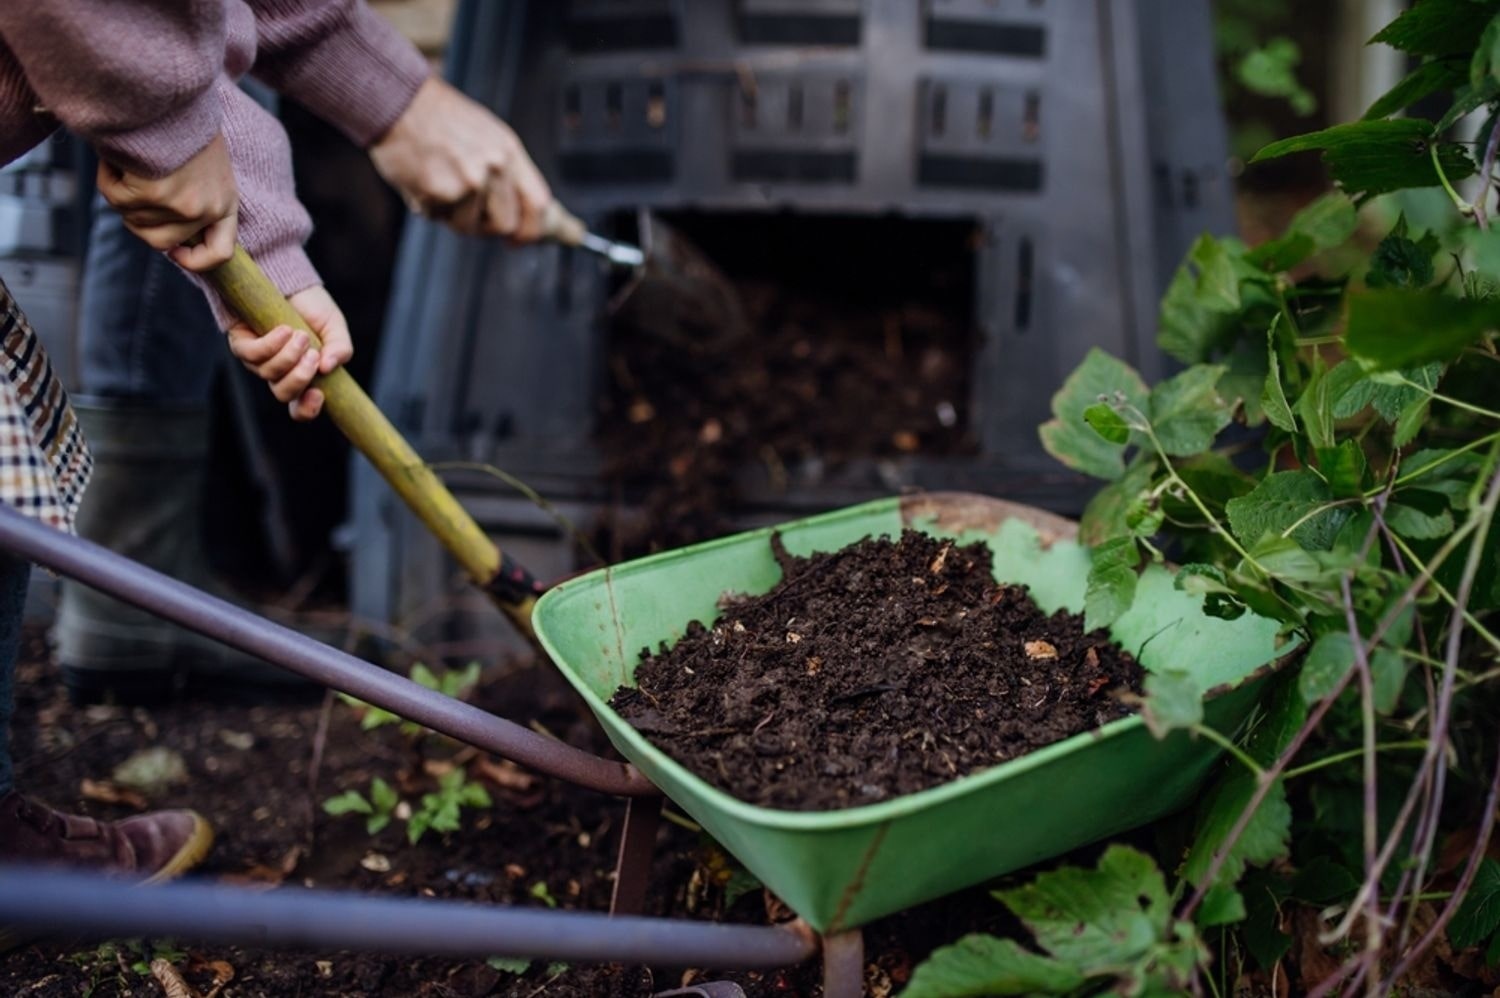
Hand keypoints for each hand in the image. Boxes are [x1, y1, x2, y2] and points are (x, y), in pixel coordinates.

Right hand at [96, 133, 237, 271]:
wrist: (172, 91)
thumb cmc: (183, 123)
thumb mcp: (205, 165)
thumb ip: (193, 197)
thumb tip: (166, 235)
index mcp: (226, 202)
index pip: (221, 252)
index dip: (195, 260)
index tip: (174, 250)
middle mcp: (207, 209)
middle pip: (160, 242)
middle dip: (138, 218)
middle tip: (133, 186)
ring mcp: (181, 205)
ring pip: (133, 220)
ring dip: (121, 192)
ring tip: (131, 160)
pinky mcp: (153, 194)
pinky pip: (115, 197)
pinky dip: (108, 176)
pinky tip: (119, 153)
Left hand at [225, 286, 352, 420]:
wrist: (289, 280)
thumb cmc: (312, 307)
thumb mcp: (334, 327)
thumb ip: (340, 349)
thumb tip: (328, 367)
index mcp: (302, 375)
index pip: (300, 407)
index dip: (307, 409)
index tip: (319, 395)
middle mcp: (278, 372)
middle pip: (283, 394)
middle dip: (299, 378)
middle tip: (313, 355)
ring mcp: (258, 360)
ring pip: (269, 374)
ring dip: (288, 356)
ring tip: (300, 335)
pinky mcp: (241, 343)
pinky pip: (252, 355)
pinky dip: (271, 344)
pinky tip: (284, 330)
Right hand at [370, 77, 551, 241]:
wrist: (398, 100)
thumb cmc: (439, 119)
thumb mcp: (486, 135)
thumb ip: (505, 172)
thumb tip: (518, 212)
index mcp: (509, 151)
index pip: (538, 204)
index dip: (531, 229)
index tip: (517, 239)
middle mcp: (494, 167)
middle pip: (505, 225)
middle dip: (485, 227)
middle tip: (466, 213)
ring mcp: (468, 181)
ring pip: (469, 227)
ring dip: (452, 216)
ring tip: (438, 182)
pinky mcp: (440, 191)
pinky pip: (438, 218)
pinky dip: (428, 206)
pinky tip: (419, 178)